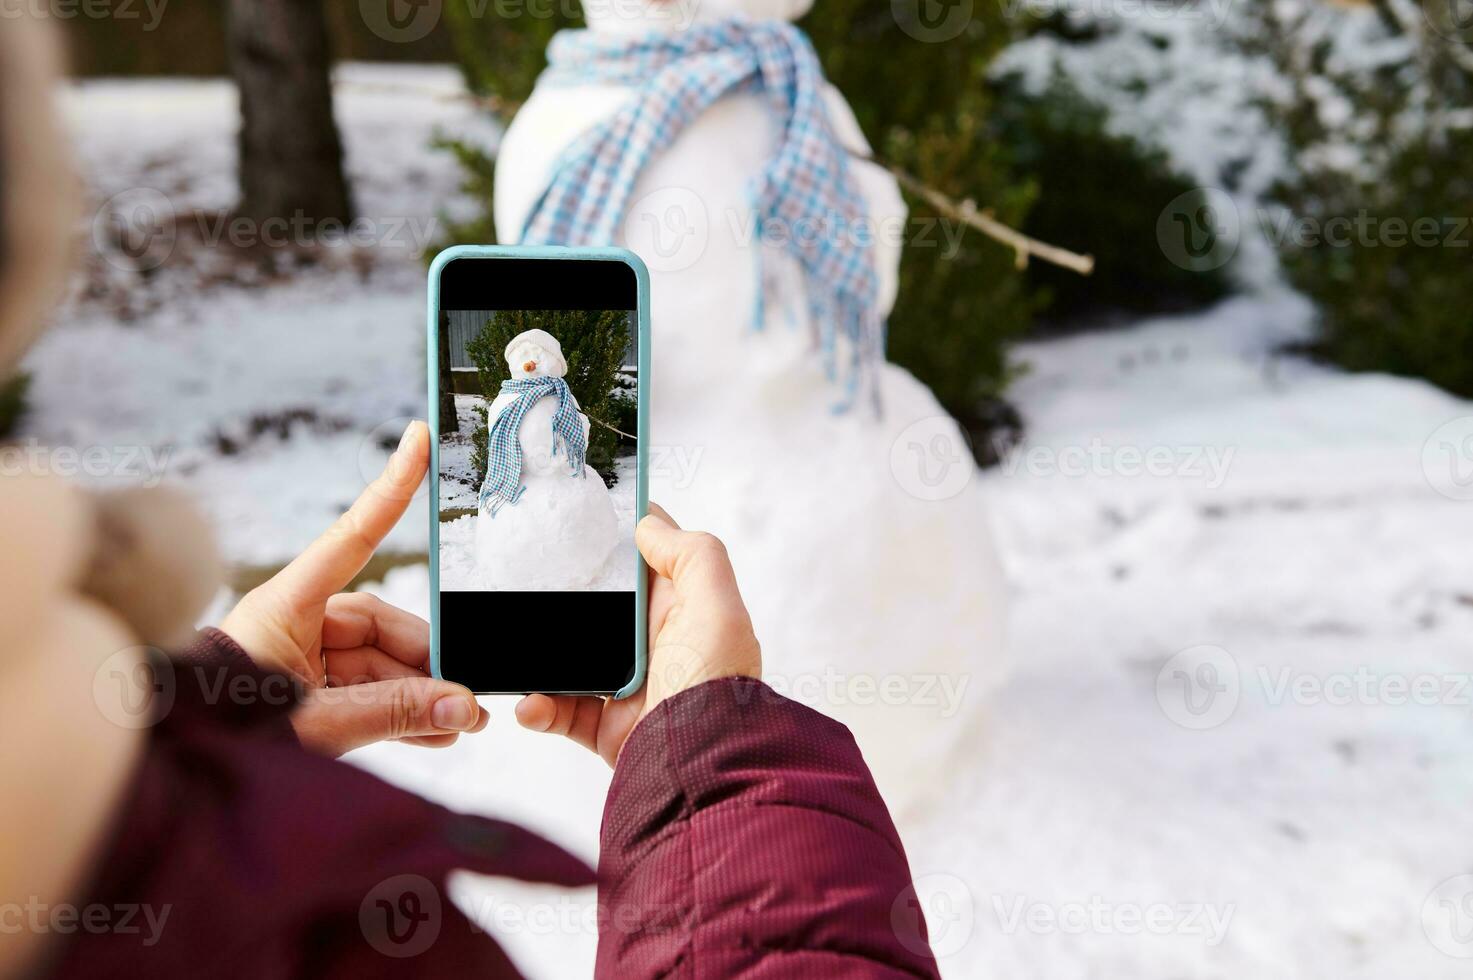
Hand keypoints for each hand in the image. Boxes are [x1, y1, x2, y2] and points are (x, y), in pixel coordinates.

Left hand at [220, 421, 486, 755]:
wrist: (173, 776)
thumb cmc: (223, 736)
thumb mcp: (315, 724)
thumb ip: (392, 713)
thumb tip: (462, 706)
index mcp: (284, 605)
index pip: (351, 537)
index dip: (390, 487)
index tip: (419, 437)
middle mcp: (298, 623)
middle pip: (383, 625)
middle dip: (429, 663)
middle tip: (469, 698)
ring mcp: (305, 661)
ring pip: (383, 666)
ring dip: (422, 695)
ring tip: (460, 724)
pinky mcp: (311, 695)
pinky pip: (370, 694)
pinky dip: (403, 712)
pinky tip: (436, 733)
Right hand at [514, 503, 761, 765]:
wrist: (703, 769)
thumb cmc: (716, 684)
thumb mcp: (718, 606)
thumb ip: (692, 555)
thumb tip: (647, 524)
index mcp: (684, 610)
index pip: (648, 562)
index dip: (618, 536)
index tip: (575, 515)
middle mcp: (655, 645)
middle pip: (599, 606)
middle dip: (563, 593)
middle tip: (522, 576)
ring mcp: (628, 687)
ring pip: (571, 658)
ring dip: (540, 655)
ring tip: (517, 647)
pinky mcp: (608, 728)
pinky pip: (561, 711)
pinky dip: (540, 708)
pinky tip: (530, 704)